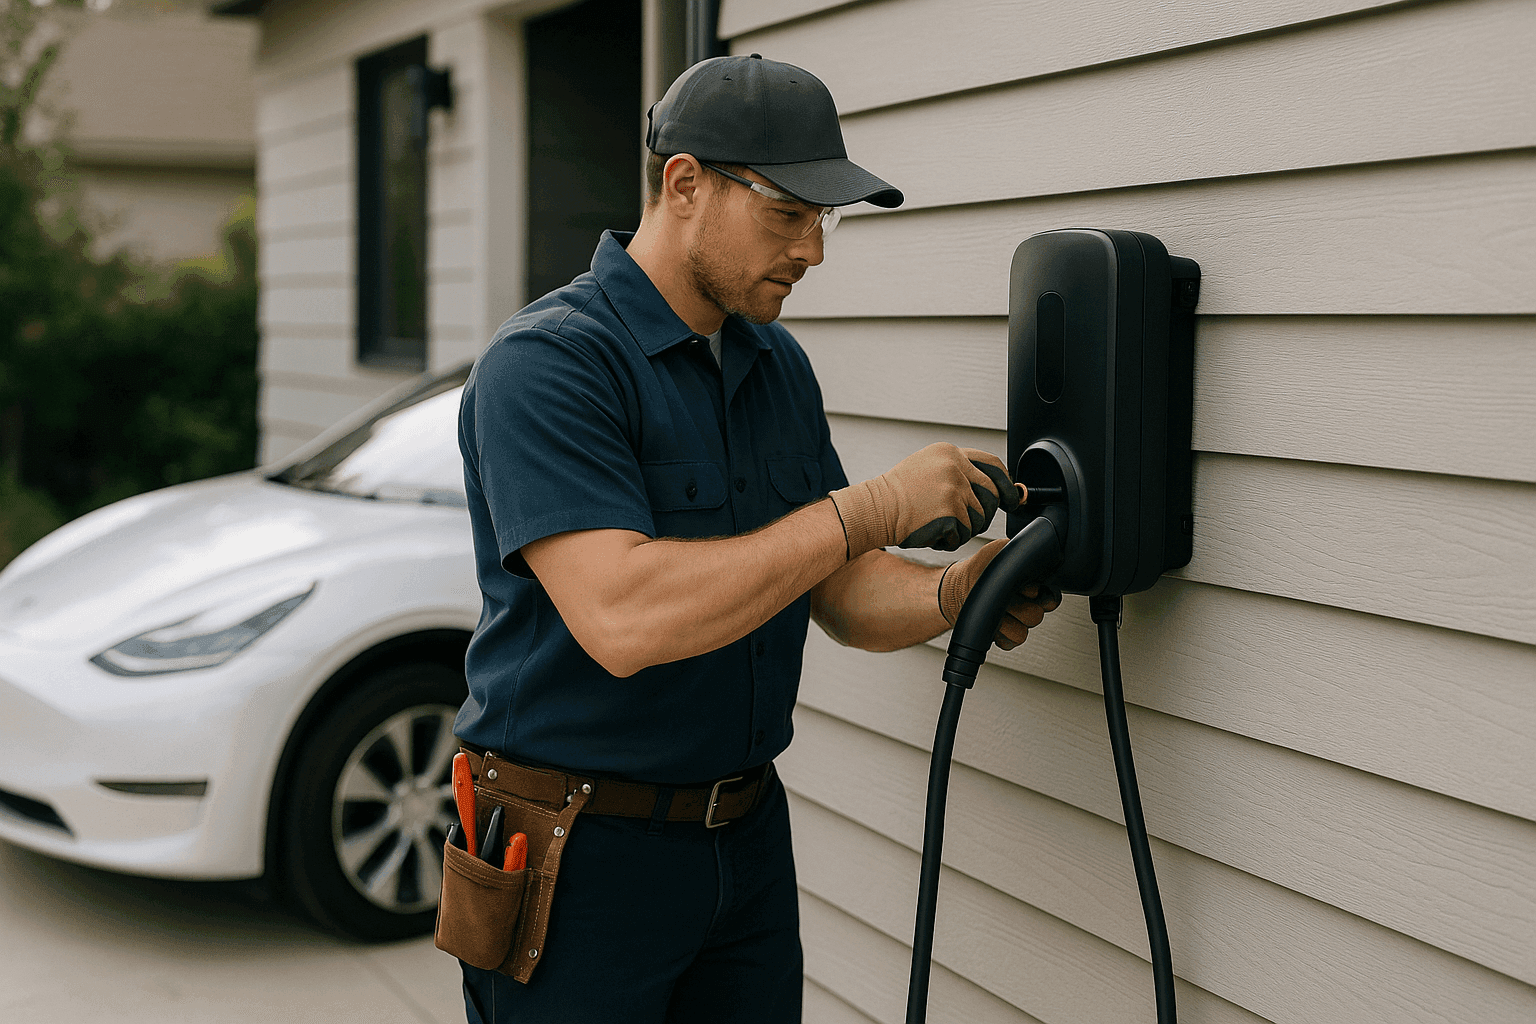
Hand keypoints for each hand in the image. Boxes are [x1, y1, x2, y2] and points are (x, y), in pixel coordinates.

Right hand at [828, 444, 1023, 557]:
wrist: (874, 509)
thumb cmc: (897, 493)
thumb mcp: (927, 466)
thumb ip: (958, 470)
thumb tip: (992, 487)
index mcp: (950, 452)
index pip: (993, 465)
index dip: (1006, 484)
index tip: (1011, 498)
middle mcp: (955, 467)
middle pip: (992, 495)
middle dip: (984, 513)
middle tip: (965, 521)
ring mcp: (953, 490)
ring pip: (979, 518)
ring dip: (962, 529)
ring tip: (938, 524)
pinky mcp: (950, 513)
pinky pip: (963, 534)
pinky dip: (949, 540)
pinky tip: (931, 532)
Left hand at [938, 538, 1061, 649]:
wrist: (960, 586)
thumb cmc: (981, 567)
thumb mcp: (998, 550)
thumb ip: (1017, 549)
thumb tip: (1032, 548)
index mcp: (1033, 587)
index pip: (1051, 598)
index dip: (1041, 595)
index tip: (1027, 589)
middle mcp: (1028, 605)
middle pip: (1036, 616)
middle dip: (1018, 606)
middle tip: (1004, 596)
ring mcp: (1017, 622)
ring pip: (1023, 632)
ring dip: (1006, 621)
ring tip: (993, 609)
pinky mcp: (1006, 637)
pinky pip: (1011, 643)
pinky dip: (1000, 635)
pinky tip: (991, 623)